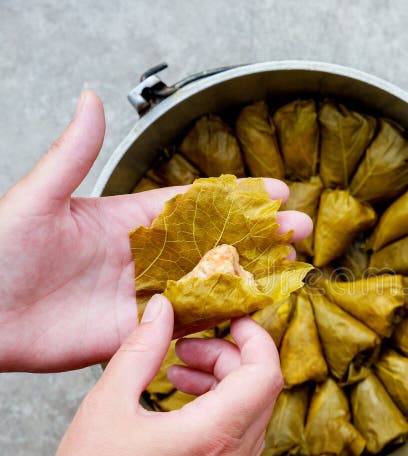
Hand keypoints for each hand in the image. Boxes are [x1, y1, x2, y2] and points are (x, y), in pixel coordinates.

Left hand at [0, 90, 311, 371]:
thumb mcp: (37, 198)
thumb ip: (74, 155)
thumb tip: (92, 100)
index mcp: (126, 220)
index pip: (194, 204)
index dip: (237, 198)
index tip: (276, 191)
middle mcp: (143, 258)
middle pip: (215, 244)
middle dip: (260, 235)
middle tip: (300, 228)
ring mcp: (144, 296)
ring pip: (210, 283)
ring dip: (252, 274)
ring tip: (292, 265)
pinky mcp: (139, 332)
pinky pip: (189, 324)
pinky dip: (223, 317)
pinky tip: (255, 308)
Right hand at [37, 294, 282, 455]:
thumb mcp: (108, 405)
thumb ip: (140, 349)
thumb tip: (162, 309)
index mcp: (214, 434)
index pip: (265, 372)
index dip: (254, 338)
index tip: (231, 319)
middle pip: (260, 388)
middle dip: (229, 356)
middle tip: (186, 348)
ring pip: (252, 412)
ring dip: (224, 382)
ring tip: (177, 373)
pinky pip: (241, 436)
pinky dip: (222, 410)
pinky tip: (182, 404)